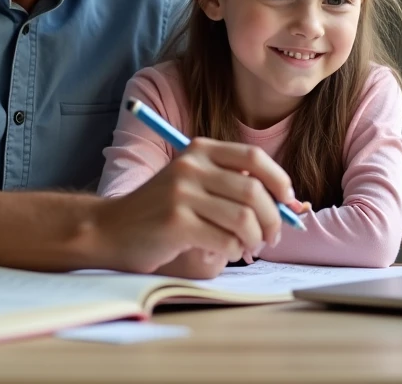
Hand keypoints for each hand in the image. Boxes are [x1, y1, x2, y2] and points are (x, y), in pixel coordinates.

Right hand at [92, 138, 297, 273]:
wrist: (111, 229)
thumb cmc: (161, 211)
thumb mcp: (195, 184)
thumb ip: (234, 186)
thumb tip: (290, 204)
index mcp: (199, 150)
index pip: (253, 158)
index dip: (279, 181)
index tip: (288, 202)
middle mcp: (190, 166)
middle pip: (253, 191)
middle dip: (272, 219)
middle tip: (272, 237)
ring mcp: (181, 193)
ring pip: (243, 218)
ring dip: (255, 239)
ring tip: (249, 247)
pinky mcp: (176, 223)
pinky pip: (225, 239)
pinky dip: (234, 251)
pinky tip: (226, 252)